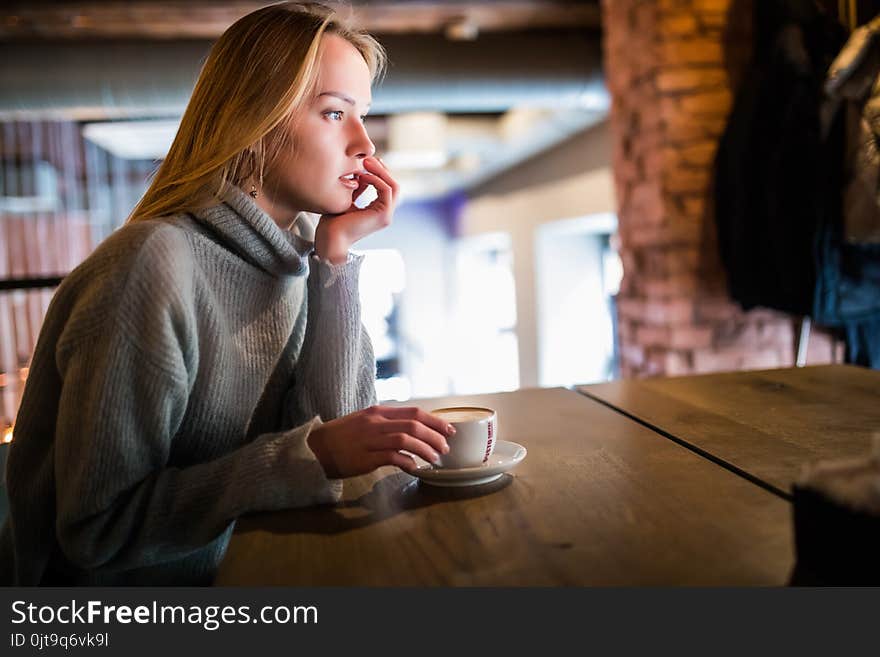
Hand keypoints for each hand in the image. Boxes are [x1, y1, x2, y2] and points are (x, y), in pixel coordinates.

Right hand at [306, 405, 455, 477]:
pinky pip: (392, 457)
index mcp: (378, 412)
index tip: (449, 429)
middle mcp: (376, 422)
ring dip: (425, 449)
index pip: (414, 412)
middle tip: (446, 447)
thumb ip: (387, 423)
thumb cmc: (342, 437)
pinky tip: (414, 467)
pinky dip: (407, 462)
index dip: (435, 421)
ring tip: (435, 458)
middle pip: (414, 425)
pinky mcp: (365, 457)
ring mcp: (370, 439)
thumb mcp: (366, 422)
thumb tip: (414, 431)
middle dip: (435, 435)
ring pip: (406, 439)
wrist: (315, 448)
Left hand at [314, 156, 397, 263]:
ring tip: (366, 162)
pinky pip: (386, 190)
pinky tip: (363, 175)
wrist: (330, 239)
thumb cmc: (333, 223)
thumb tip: (361, 174)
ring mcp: (386, 216)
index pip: (386, 186)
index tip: (365, 161)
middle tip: (367, 158)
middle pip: (393, 184)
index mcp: (378, 211)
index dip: (378, 172)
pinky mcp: (383, 215)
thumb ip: (357, 188)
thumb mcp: (347, 199)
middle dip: (382, 169)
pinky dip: (376, 180)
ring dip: (381, 171)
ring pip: (393, 186)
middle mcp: (385, 214)